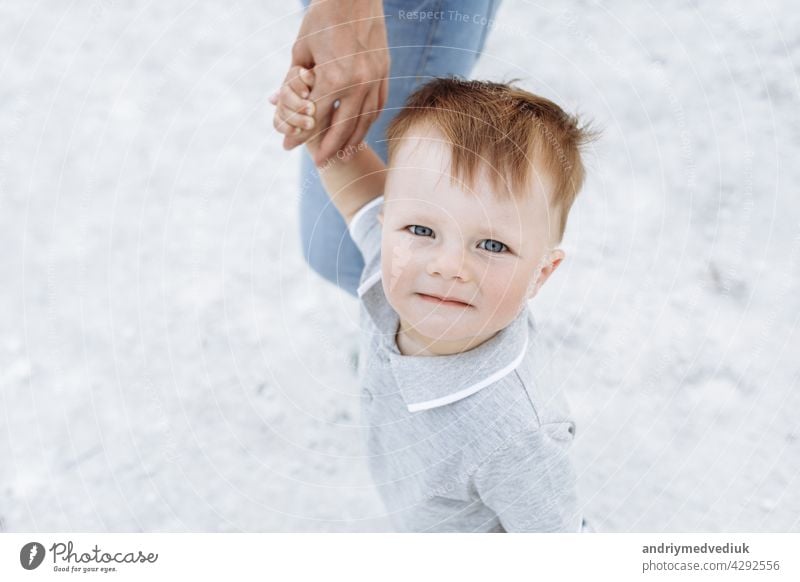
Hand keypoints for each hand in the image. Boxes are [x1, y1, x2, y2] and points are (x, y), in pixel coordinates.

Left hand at [272, 0, 389, 165]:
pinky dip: (368, 123)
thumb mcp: (301, 50)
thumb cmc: (321, 19)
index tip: (286, 146)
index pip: (313, 117)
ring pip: (364, 121)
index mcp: (334, 78)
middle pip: (341, 128)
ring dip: (351, 142)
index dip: (298, 134)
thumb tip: (281, 105)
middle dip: (327, 148)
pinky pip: (377, 106)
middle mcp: (358, 83)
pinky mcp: (384, 73)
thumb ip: (294, 81)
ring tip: (340, 156)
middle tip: (317, 162)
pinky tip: (359, 133)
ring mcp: (375, 79)